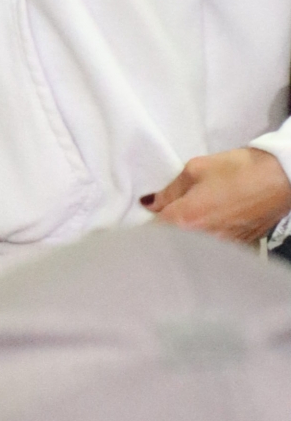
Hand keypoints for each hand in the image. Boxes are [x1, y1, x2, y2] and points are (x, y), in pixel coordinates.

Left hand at [146, 145, 290, 242]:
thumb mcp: (195, 169)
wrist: (280, 178)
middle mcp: (201, 240)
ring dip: (182, 242)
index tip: (142, 221)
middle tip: (159, 223)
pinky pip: (211, 251)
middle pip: (170, 245)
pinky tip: (205, 232)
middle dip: (162, 236)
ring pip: (191, 250)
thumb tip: (151, 204)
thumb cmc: (237, 169)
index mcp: (186, 220)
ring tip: (183, 227)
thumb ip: (170, 190)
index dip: (144, 226)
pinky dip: (203, 245)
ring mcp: (221, 248)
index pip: (152, 232)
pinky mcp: (237, 249)